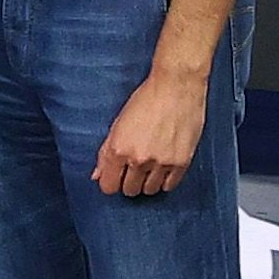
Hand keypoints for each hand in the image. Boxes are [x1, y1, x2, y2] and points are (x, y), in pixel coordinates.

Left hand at [93, 68, 206, 195]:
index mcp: (118, 149)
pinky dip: (164, 181)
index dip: (110, 182)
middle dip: (128, 182)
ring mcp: (161, 163)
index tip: (114, 177)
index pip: (109, 186)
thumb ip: (105, 152)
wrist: (176, 87)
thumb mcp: (118, 123)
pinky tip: (161, 168)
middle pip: (129, 190)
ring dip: (146, 182)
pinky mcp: (181, 163)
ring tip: (148, 166)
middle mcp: (139, 159)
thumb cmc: (145, 100)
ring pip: (149, 190)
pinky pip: (169, 186)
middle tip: (131, 168)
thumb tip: (97, 175)